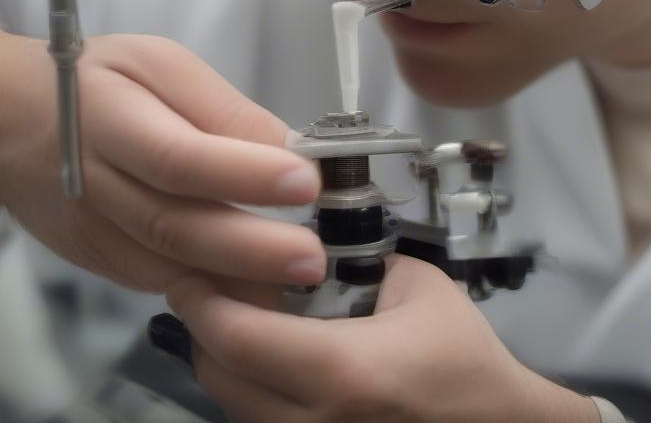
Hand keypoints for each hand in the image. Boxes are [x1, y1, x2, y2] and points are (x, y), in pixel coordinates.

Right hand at [0, 33, 325, 291]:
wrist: (7, 125)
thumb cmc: (96, 80)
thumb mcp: (158, 63)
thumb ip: (220, 106)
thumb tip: (287, 146)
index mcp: (109, 117)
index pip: (177, 154)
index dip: (241, 171)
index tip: (306, 180)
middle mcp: (95, 183)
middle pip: (174, 224)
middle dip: (249, 248)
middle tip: (313, 257)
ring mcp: (94, 232)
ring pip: (167, 265)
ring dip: (237, 281)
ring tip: (300, 283)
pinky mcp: (101, 261)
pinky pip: (160, 280)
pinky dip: (211, 291)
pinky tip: (260, 291)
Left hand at [166, 253, 598, 422]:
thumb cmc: (462, 356)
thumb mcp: (419, 284)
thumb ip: (363, 258)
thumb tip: (312, 243)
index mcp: (341, 371)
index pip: (238, 339)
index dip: (201, 302)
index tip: (189, 269)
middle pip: (218, 378)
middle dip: (201, 328)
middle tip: (204, 284)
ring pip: (231, 408)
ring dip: (221, 360)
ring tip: (236, 316)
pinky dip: (247, 390)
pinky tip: (266, 358)